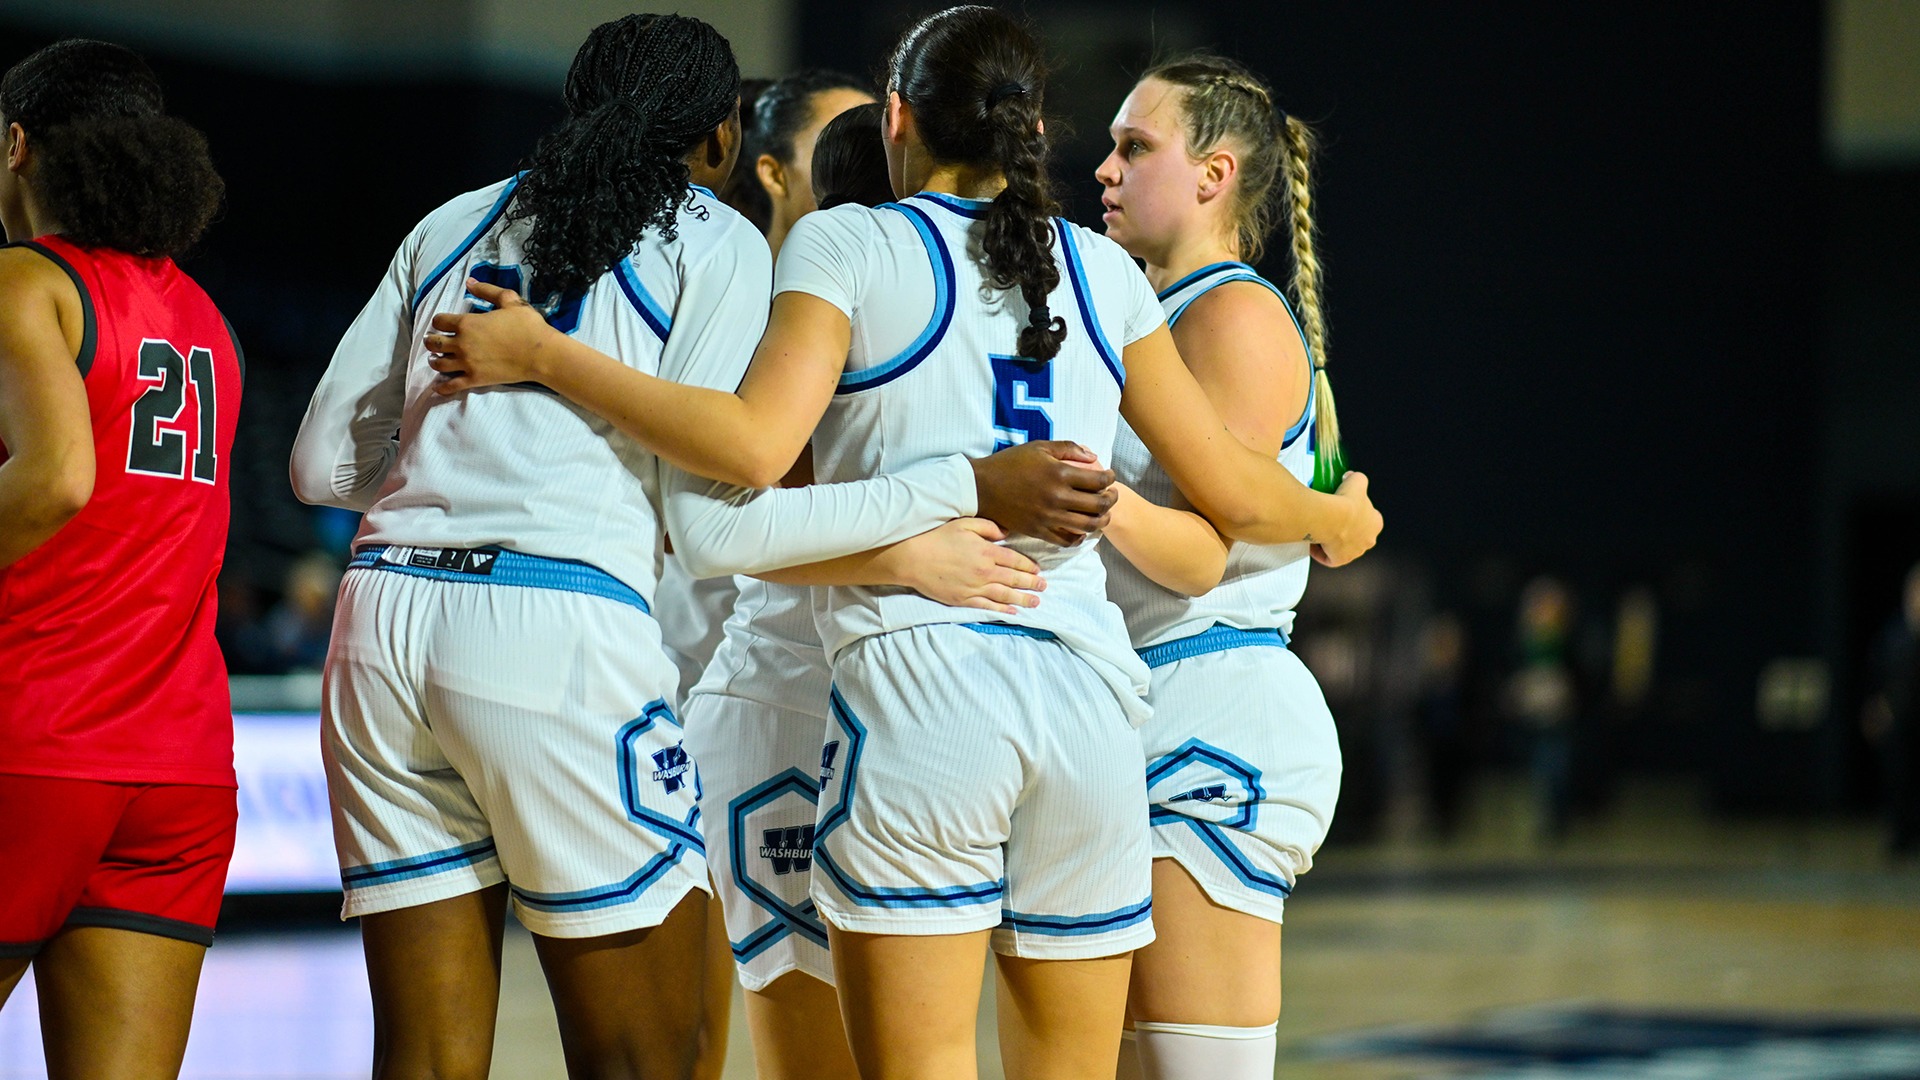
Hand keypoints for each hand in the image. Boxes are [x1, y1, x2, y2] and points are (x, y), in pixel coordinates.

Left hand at [423, 278, 563, 393]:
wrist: (541, 354)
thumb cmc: (527, 325)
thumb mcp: (509, 300)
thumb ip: (487, 290)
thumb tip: (469, 282)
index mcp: (468, 323)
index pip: (439, 321)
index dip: (439, 320)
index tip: (443, 323)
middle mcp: (462, 343)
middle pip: (434, 342)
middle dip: (431, 340)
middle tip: (433, 341)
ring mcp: (467, 363)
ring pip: (439, 364)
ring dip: (435, 360)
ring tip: (436, 359)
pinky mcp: (475, 379)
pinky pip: (452, 385)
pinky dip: (442, 387)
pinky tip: (438, 387)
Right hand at [881, 518, 1044, 613]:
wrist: (913, 558)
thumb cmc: (937, 537)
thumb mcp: (964, 523)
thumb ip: (988, 527)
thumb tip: (1006, 533)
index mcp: (987, 552)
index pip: (1015, 560)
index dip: (1028, 566)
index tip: (1038, 570)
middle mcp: (985, 572)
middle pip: (1014, 579)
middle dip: (1031, 583)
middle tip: (1044, 587)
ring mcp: (974, 588)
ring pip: (1005, 595)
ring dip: (1022, 599)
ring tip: (1036, 602)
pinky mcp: (963, 599)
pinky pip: (987, 606)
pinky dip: (1002, 609)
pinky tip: (1012, 612)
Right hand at [970, 440, 1116, 545]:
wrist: (982, 487)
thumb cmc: (1010, 463)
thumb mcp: (1039, 447)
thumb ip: (1068, 449)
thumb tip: (1093, 457)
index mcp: (1059, 473)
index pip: (1098, 480)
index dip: (1110, 478)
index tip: (1110, 477)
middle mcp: (1057, 497)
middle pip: (1099, 505)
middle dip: (1111, 499)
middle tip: (1112, 495)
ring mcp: (1049, 517)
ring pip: (1087, 525)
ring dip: (1101, 520)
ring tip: (1101, 514)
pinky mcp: (1039, 531)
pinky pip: (1067, 540)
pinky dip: (1079, 537)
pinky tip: (1080, 529)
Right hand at [1311, 471, 1381, 566]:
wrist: (1330, 517)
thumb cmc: (1345, 504)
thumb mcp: (1357, 480)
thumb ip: (1358, 478)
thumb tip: (1352, 477)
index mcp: (1376, 523)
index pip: (1369, 518)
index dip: (1356, 511)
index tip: (1346, 507)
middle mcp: (1367, 540)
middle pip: (1356, 534)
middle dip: (1345, 528)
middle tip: (1332, 518)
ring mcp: (1354, 552)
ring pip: (1342, 546)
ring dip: (1333, 539)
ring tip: (1321, 529)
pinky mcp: (1339, 560)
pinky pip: (1329, 557)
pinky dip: (1321, 551)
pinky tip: (1314, 541)